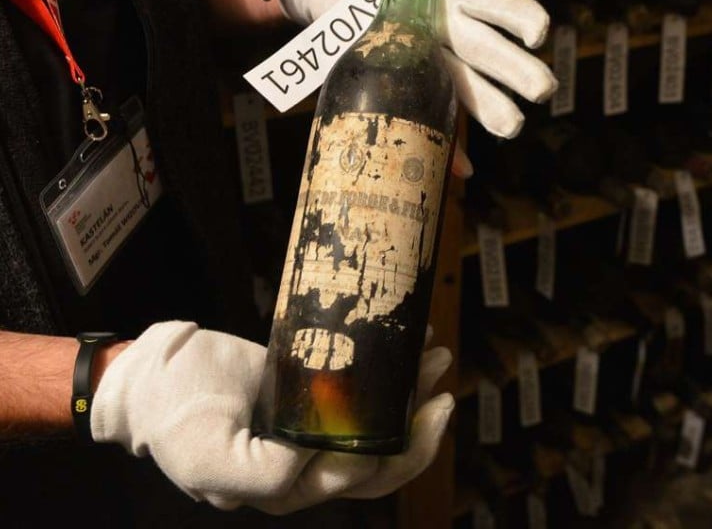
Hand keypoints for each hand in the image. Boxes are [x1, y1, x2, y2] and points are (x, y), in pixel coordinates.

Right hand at [92, 321, 452, 513]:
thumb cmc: (173, 412)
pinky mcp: (309, 393)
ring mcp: (310, 427)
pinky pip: (356, 390)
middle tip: (442, 389)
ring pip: (375, 422)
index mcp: (284, 489)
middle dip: (419, 426)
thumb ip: (261, 475)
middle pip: (379, 456)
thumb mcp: (207, 454)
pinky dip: (385, 372)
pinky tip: (408, 343)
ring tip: (436, 355)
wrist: (149, 374)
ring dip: (411, 394)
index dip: (396, 450)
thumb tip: (316, 463)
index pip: (356, 478)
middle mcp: (306, 464)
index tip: (419, 410)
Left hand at [281, 0, 556, 138]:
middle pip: (483, 51)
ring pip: (458, 84)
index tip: (537, 31)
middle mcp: (445, 27)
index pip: (491, 2)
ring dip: (486, 107)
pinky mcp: (391, 75)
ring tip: (513, 126)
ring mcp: (420, 55)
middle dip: (513, 70)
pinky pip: (418, 111)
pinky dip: (440, 142)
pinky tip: (460, 168)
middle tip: (542, 89)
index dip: (514, 14)